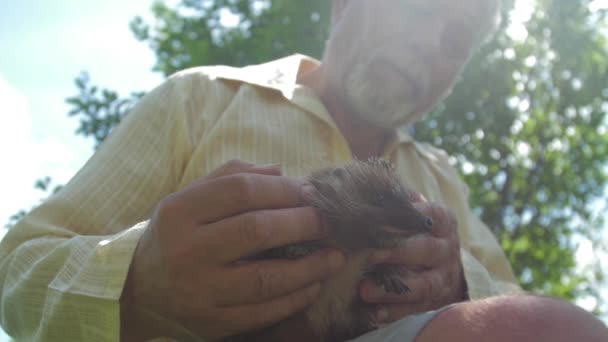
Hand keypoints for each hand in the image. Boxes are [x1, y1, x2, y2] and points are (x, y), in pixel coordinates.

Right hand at [121, 160, 344, 339]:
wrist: (136, 291)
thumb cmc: (174, 236)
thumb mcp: (188, 198)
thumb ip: (230, 177)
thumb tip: (281, 171)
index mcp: (180, 211)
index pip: (242, 190)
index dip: (284, 189)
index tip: (311, 193)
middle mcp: (187, 250)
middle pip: (257, 230)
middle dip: (304, 223)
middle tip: (329, 222)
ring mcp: (199, 290)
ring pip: (265, 278)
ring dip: (310, 267)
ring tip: (335, 256)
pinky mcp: (211, 322)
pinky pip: (262, 313)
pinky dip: (294, 300)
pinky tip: (313, 286)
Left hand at [359, 201, 465, 323]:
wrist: (444, 266)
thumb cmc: (417, 231)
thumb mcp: (415, 212)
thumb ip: (397, 200)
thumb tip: (369, 186)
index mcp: (442, 221)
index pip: (429, 215)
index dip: (408, 216)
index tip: (380, 218)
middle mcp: (446, 249)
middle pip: (424, 250)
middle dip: (395, 251)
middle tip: (368, 252)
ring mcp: (443, 278)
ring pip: (421, 285)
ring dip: (391, 288)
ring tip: (364, 289)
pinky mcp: (434, 303)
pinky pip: (415, 310)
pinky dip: (394, 312)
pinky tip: (373, 313)